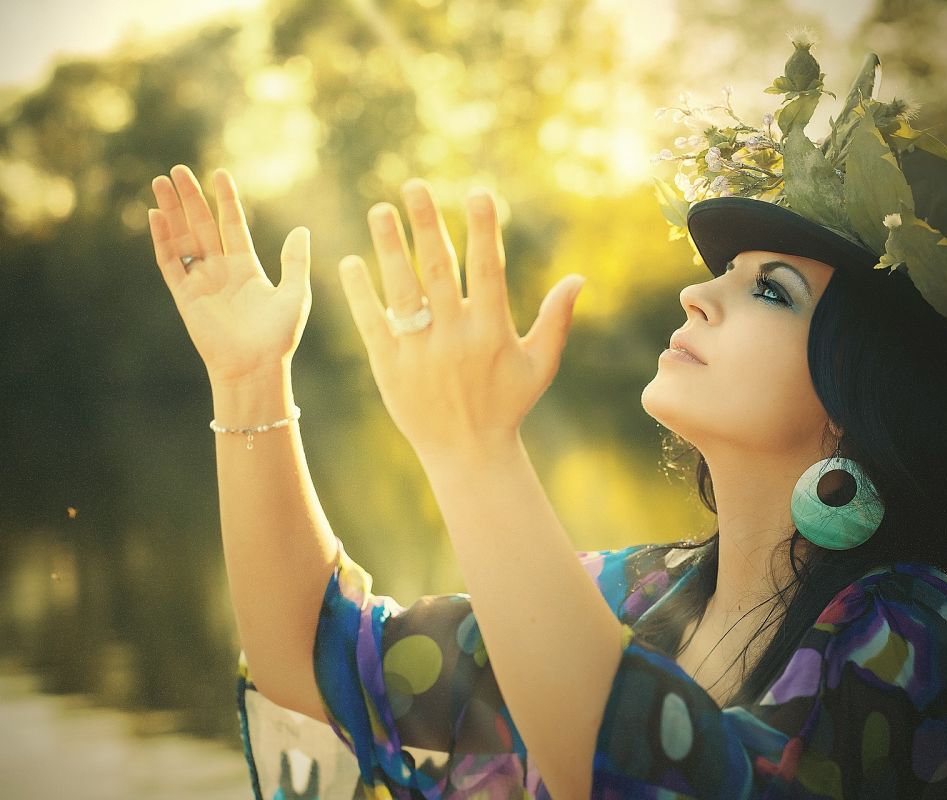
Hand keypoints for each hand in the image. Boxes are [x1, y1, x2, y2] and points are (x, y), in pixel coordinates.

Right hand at [148, 165, 310, 384]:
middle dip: (191, 198)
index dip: (227, 201)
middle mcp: (221, 271)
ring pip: (182, 238)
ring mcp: (201, 281)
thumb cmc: (279, 337)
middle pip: (202, 226)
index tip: (221, 174)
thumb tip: (302, 230)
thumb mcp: (296, 294)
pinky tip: (156, 215)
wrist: (256, 367)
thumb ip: (296, 262)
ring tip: (162, 181)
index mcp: (247, 268)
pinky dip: (162, 239)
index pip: (233, 226)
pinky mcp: (184, 295)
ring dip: (172, 210)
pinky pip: (169, 262)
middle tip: (178, 169)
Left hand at [338, 180, 585, 457]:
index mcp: (491, 332)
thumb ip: (555, 320)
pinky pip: (372, 323)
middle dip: (426, 224)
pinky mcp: (389, 368)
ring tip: (379, 210)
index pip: (487, 270)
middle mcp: (454, 337)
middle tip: (413, 185)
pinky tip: (351, 262)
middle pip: (437, 270)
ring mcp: (419, 352)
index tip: (477, 193)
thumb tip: (579, 278)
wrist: (468, 454)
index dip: (483, 230)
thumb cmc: (508, 405)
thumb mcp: (539, 365)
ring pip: (401, 290)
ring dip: (388, 248)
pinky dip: (360, 293)